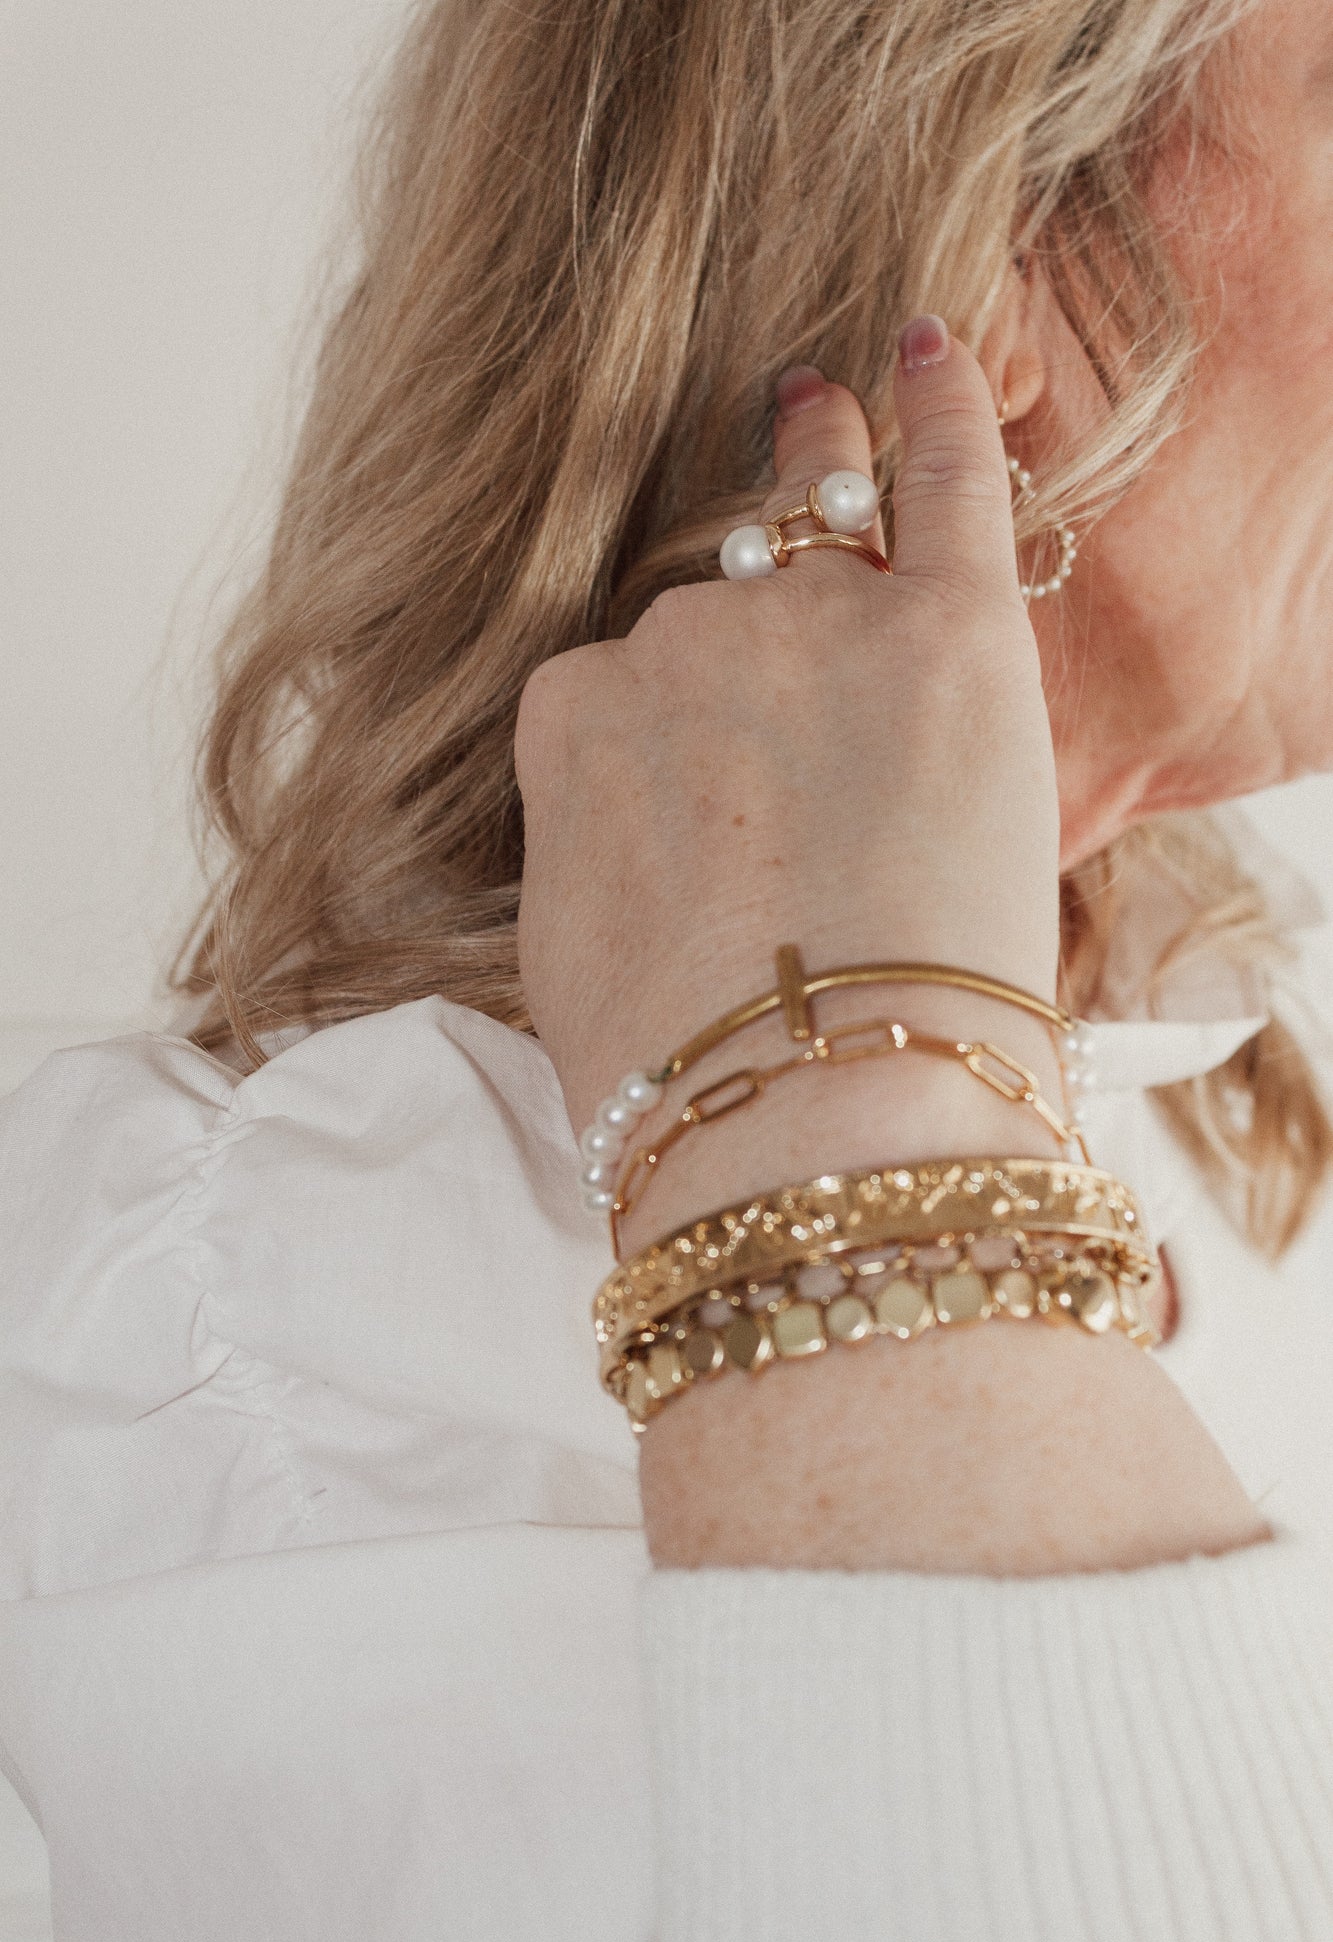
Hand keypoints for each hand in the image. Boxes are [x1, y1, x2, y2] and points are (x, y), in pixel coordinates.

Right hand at [517, 319, 1266, 1574]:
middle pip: (719, 627)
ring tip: (830, 462)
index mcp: (571, 724)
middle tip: (805, 781)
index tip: (712, 807)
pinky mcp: (942, 634)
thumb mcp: (567, 961)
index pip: (625, 689)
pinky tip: (934, 351)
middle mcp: (674, 649)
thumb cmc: (681, 1079)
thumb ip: (587, 848)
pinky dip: (942, 414)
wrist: (806, 1118)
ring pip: (817, 566)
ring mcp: (808, 627)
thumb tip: (624, 832)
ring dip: (828, 549)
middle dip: (755, 692)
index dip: (680, 751)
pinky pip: (943, 482)